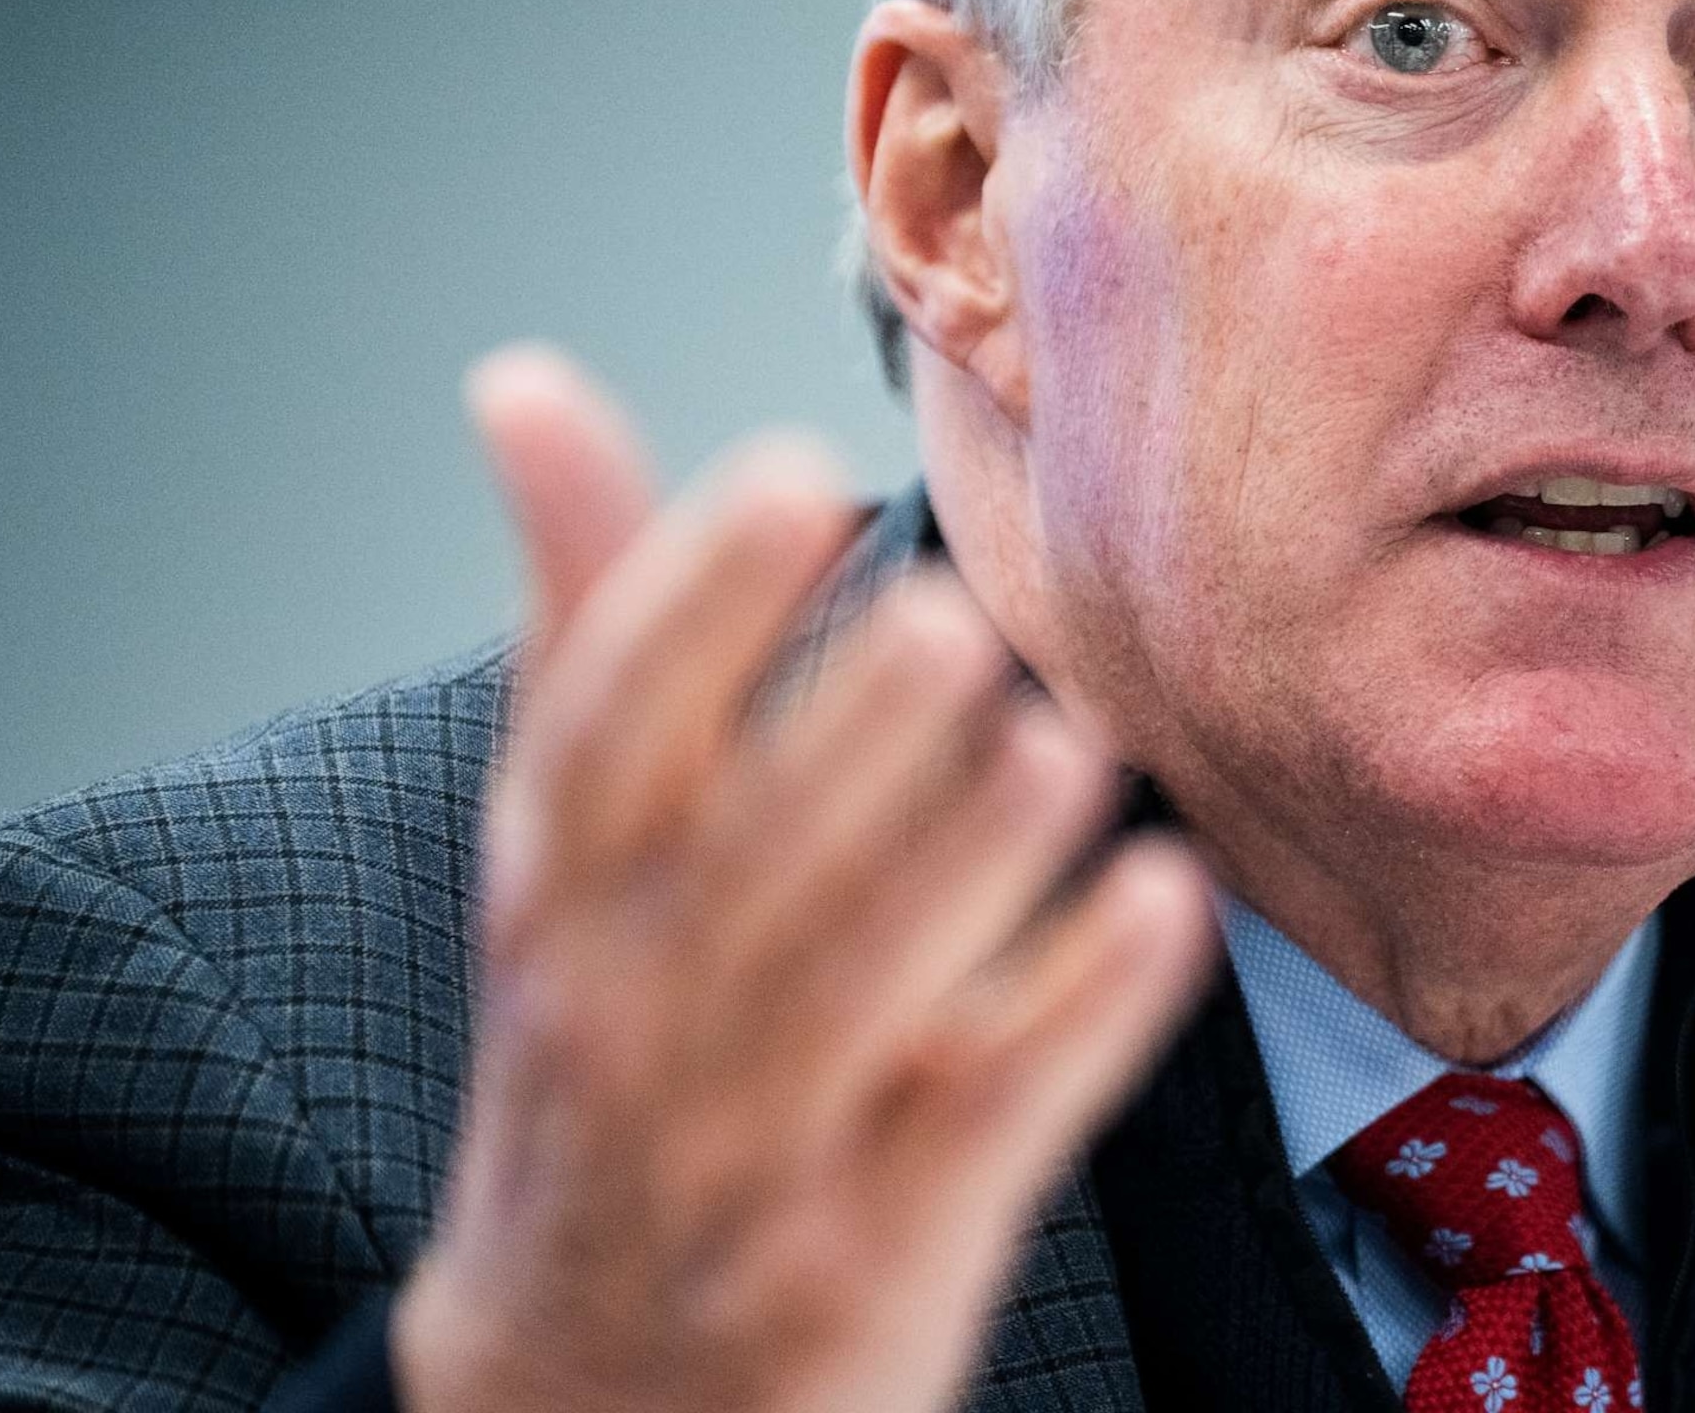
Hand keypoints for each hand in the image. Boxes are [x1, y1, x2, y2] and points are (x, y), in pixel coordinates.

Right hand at [391, 347, 1212, 1412]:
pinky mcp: (880, 1250)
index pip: (601, 733)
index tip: (799, 481)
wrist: (586, 1395)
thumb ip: (587, 617)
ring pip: (861, 988)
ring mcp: (757, 1146)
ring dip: (967, 864)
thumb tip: (525, 382)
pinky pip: (991, 1117)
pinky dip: (1081, 1012)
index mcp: (561, 894)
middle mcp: (637, 1013)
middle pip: (739, 857)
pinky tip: (1169, 905)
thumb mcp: (569, 851)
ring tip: (1060, 750)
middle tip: (952, 626)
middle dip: (847, 741)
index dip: (689, 603)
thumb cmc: (605, 1049)